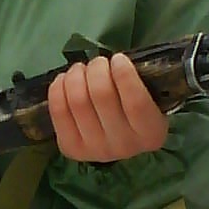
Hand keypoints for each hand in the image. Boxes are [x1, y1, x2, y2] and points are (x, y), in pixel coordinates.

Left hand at [47, 53, 168, 162]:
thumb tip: (117, 60)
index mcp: (150, 133)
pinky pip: (58, 110)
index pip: (135, 103)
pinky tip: (66, 79)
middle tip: (99, 62)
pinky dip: (59, 87)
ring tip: (81, 69)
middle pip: (102, 96)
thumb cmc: (136, 109)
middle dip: (97, 68)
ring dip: (76, 75)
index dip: (124, 74)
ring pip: (77, 101)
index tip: (118, 58)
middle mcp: (124, 145)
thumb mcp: (150, 97)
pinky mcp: (71, 147)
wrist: (119, 139)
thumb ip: (141, 80)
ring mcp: (95, 149)